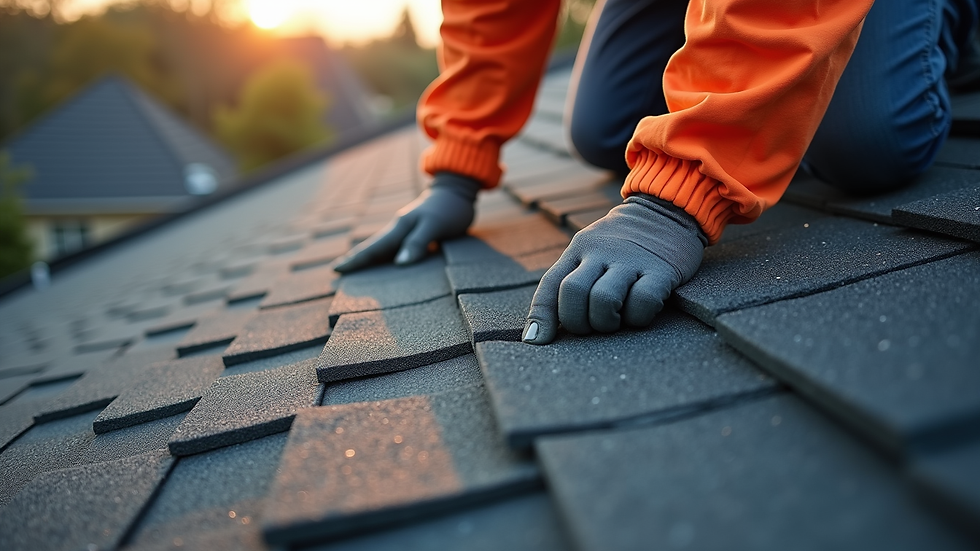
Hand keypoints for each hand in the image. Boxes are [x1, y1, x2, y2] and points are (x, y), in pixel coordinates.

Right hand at [333, 172, 481, 272]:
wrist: (458, 190)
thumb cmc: (449, 209)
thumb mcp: (435, 225)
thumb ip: (418, 242)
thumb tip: (400, 264)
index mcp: (400, 228)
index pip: (373, 247)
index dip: (355, 259)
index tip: (336, 269)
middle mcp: (399, 229)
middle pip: (373, 248)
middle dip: (355, 259)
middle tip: (336, 271)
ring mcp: (406, 231)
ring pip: (383, 248)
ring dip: (368, 259)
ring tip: (354, 270)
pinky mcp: (416, 234)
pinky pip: (396, 248)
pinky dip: (386, 257)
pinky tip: (386, 265)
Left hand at [522, 194, 706, 343]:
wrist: (666, 209)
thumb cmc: (623, 244)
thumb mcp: (591, 251)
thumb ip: (571, 280)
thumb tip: (544, 328)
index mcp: (579, 249)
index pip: (550, 284)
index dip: (540, 317)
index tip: (537, 341)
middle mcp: (601, 251)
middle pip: (573, 292)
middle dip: (578, 321)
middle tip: (592, 326)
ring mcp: (631, 259)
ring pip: (603, 299)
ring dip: (606, 322)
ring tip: (616, 320)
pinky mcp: (662, 269)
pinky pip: (642, 301)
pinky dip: (638, 317)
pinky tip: (640, 313)